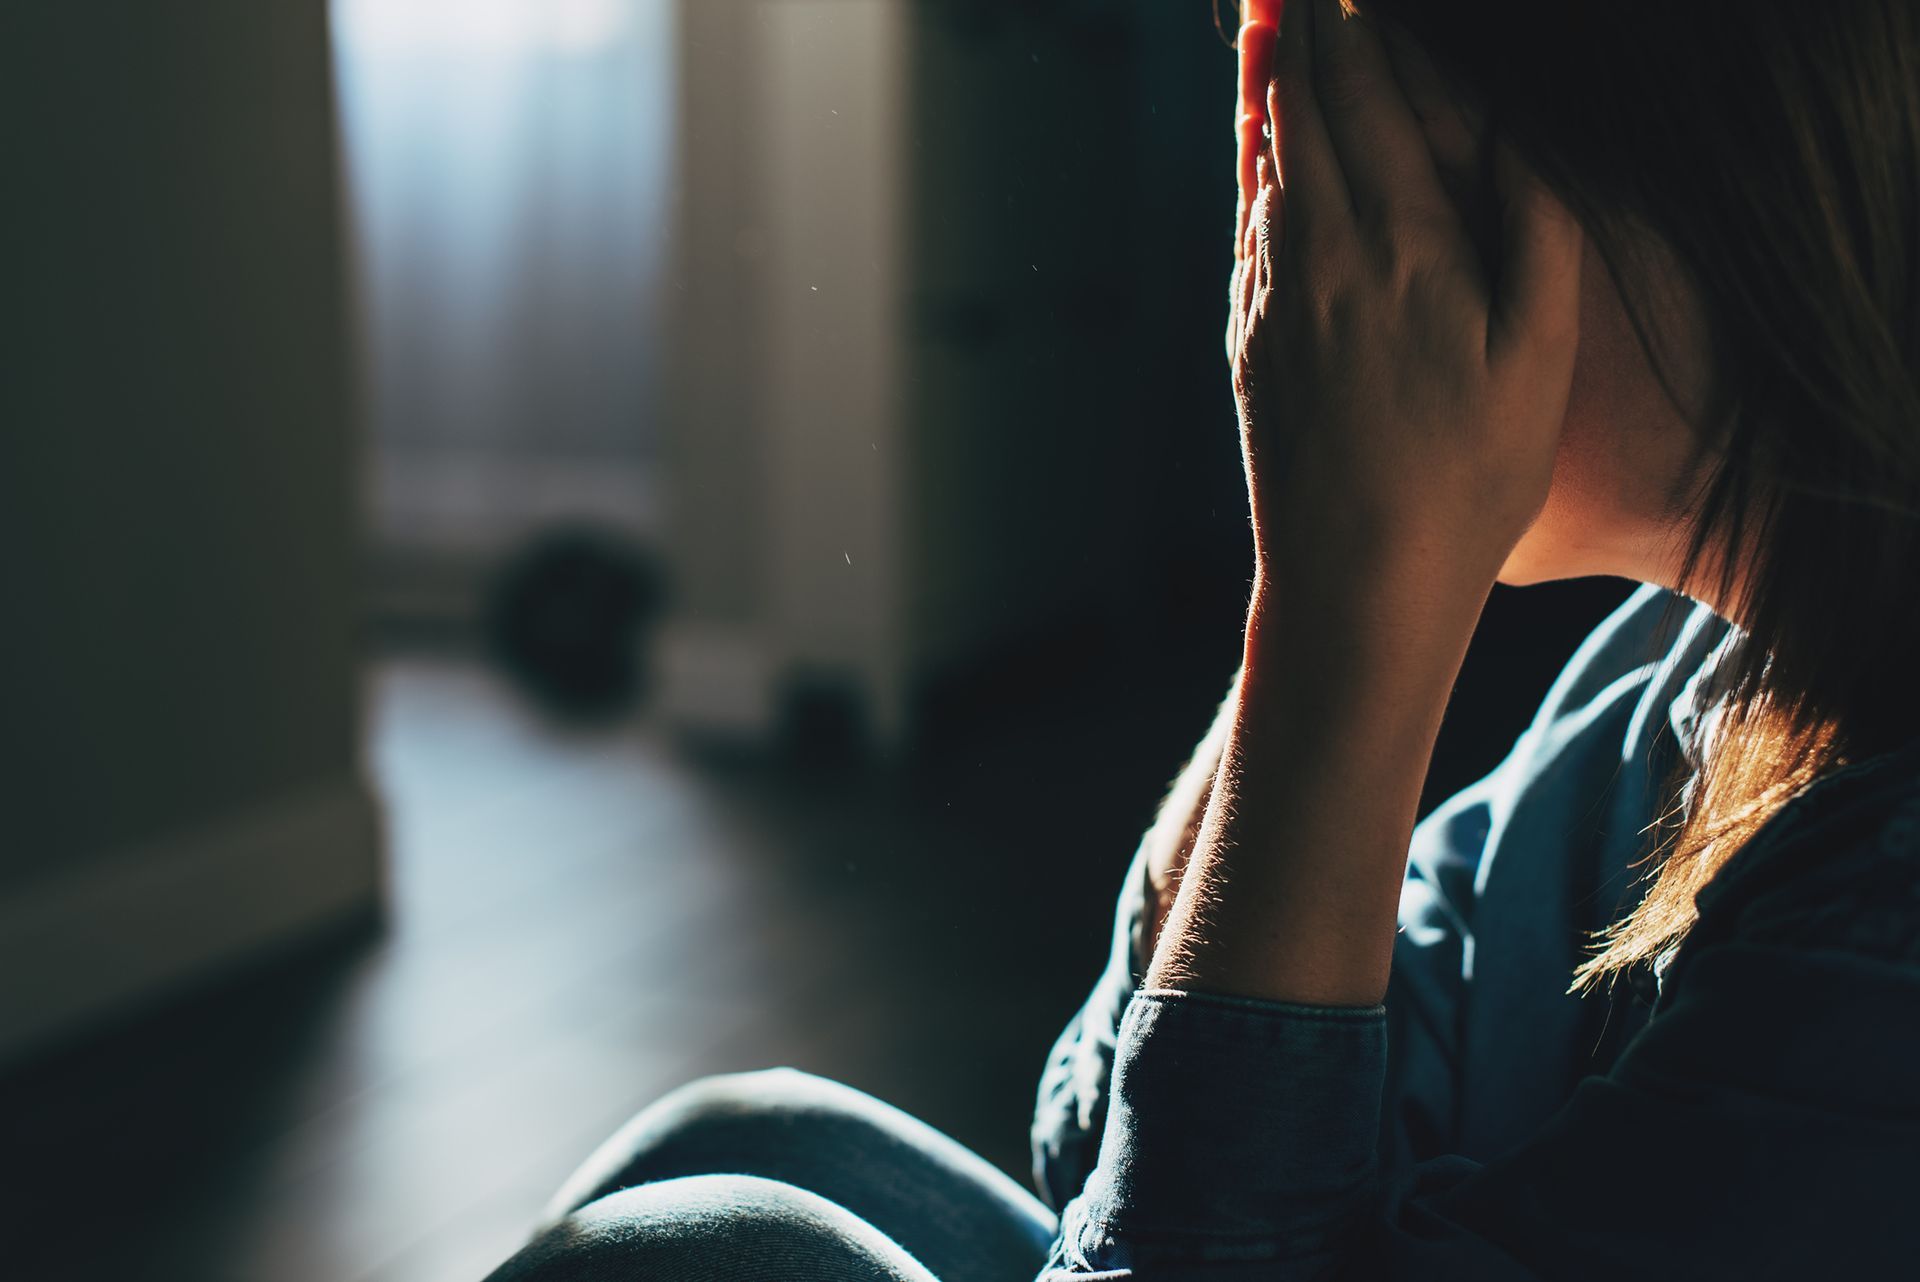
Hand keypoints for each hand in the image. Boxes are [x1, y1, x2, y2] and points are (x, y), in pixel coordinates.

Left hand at [1232, 0, 1582, 592]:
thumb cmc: (1467, 480)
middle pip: (1301, 120)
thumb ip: (1531, 232)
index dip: (1353, 36)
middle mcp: (1321, 259)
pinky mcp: (1249, 343)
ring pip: (1263, 169)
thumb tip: (1510, 134)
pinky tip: (1259, 154)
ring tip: (1261, 32)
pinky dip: (1252, 171)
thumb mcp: (1537, 359)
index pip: (1368, 107)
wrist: (1354, 581)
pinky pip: (1247, 228)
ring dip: (1265, 95)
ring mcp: (1273, 302)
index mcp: (1402, 249)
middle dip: (1295, 43)